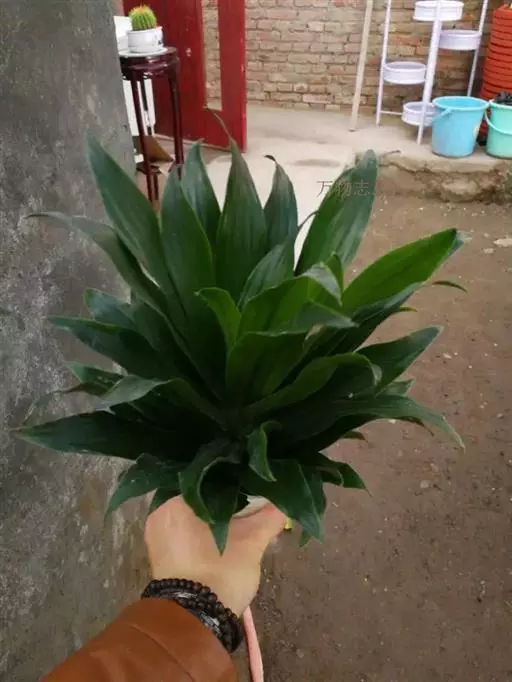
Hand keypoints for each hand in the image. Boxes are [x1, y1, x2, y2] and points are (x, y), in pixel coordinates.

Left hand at [145, 496, 285, 615]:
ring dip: (214, 520)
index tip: (252, 487)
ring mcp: (157, 537)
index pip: (209, 480)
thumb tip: (285, 501)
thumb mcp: (252, 542)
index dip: (233, 483)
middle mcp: (160, 513)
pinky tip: (224, 538)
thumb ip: (269, 517)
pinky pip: (185, 535)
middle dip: (224, 503)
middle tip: (250, 505)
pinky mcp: (160, 557)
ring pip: (193, 518)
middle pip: (200, 499)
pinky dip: (203, 535)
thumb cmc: (220, 571)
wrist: (196, 620)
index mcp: (176, 501)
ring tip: (240, 521)